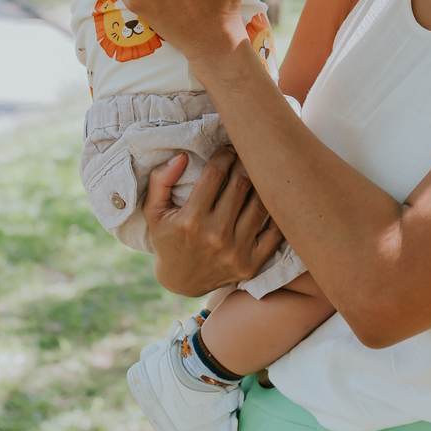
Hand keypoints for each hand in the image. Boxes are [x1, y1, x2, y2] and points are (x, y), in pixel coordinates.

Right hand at [145, 148, 282, 295]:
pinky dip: (276, 212)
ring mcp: (236, 251)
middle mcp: (215, 235)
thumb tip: (181, 156)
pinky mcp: (251, 264)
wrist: (181, 281)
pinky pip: (275, 232)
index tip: (229, 149)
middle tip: (248, 154)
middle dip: (245, 162)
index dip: (225, 155)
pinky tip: (272, 198)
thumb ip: (161, 180)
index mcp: (191, 220)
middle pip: (241, 184)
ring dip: (262, 183)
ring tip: (261, 172)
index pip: (216, 174)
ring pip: (260, 203)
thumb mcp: (154, 211)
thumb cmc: (168, 238)